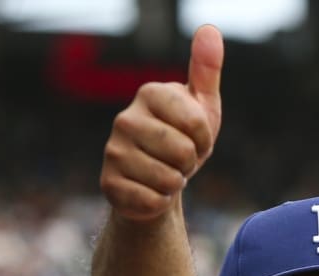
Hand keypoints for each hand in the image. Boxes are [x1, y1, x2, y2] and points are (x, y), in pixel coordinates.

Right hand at [100, 24, 222, 221]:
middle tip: (179, 159)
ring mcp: (113, 152)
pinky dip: (160, 202)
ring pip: (168, 180)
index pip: (197, 124)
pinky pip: (152, 201)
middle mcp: (125, 119)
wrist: (156, 179)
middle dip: (190, 164)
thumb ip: (206, 70)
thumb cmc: (182, 138)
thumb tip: (210, 30)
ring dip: (176, 184)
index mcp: (149, 93)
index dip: (204, 140)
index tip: (195, 138)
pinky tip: (151, 190)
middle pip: (182, 152)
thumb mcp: (201, 105)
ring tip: (166, 173)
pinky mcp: (108, 184)